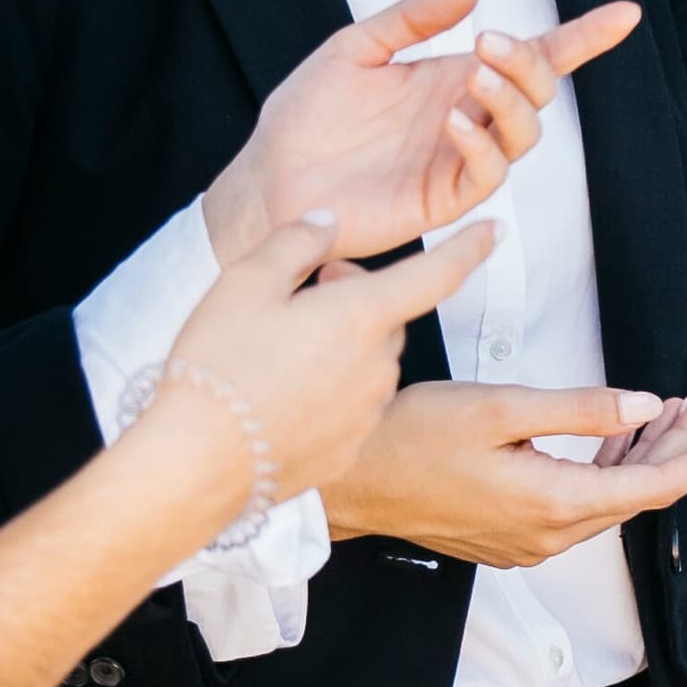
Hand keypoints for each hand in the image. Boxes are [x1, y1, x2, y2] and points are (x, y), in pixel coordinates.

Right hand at [153, 215, 495, 519]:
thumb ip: (295, 243)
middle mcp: (376, 366)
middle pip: (387, 321)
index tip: (491, 231)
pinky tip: (280, 400)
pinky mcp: (347, 450)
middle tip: (302, 300)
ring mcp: (365, 413)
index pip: (436, 274)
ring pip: (368, 366)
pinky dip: (328, 397)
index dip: (468, 248)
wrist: (195, 464)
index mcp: (361, 316)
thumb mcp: (245, 282)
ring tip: (277, 357)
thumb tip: (326, 222)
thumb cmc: (218, 370)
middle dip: (357, 305)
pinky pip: (351, 409)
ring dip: (341, 353)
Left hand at [203, 0, 639, 267]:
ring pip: (524, 133)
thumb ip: (409, 17)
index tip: (624, 14)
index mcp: (453, 77)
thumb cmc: (304, 119)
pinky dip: (482, 143)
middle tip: (490, 43)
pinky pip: (486, 174)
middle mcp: (467, 116)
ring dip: (512, 100)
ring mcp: (458, 159)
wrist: (267, 181)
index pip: (532, 56)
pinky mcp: (443, 200)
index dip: (582, 37)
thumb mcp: (352, 47)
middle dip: (531, 63)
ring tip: (477, 74)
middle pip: (539, 91)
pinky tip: (454, 121)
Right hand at [319, 379, 686, 568]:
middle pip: (636, 494)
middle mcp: (547, 536)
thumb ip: (580, 409)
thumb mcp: (500, 406)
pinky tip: (616, 439)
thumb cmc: (409, 435)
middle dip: (678, 447)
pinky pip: (577, 507)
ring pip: (607, 500)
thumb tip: (646, 407)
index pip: (653, 489)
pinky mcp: (508, 537)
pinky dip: (605, 471)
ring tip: (672, 411)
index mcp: (552, 504)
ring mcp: (527, 542)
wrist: (343, 481)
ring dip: (642, 457)